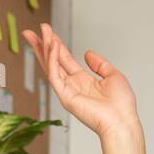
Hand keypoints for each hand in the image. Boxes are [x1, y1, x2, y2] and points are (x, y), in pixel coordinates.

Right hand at [21, 23, 140, 138]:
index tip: (47, 32)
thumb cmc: (121, 105)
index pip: (64, 59)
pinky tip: (52, 46)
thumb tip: (87, 53)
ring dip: (45, 49)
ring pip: (51, 66)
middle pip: (52, 62)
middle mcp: (72, 85)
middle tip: (31, 31)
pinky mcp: (65, 97)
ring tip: (41, 33)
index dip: (55, 45)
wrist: (122, 121)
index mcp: (83, 80)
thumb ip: (99, 64)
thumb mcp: (113, 75)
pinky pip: (54, 75)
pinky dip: (52, 60)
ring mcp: (67, 91)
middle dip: (42, 46)